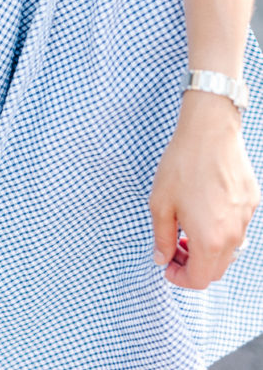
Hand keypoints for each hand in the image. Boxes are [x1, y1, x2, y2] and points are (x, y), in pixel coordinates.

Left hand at [148, 89, 260, 288]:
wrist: (209, 132)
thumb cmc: (181, 166)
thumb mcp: (160, 204)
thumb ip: (161, 238)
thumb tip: (162, 259)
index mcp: (209, 240)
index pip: (199, 280)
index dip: (179, 278)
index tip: (166, 264)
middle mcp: (233, 235)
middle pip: (216, 269)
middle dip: (193, 265)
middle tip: (174, 246)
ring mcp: (246, 219)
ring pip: (229, 249)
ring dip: (207, 248)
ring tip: (187, 225)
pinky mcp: (252, 202)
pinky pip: (237, 227)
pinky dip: (221, 228)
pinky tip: (204, 206)